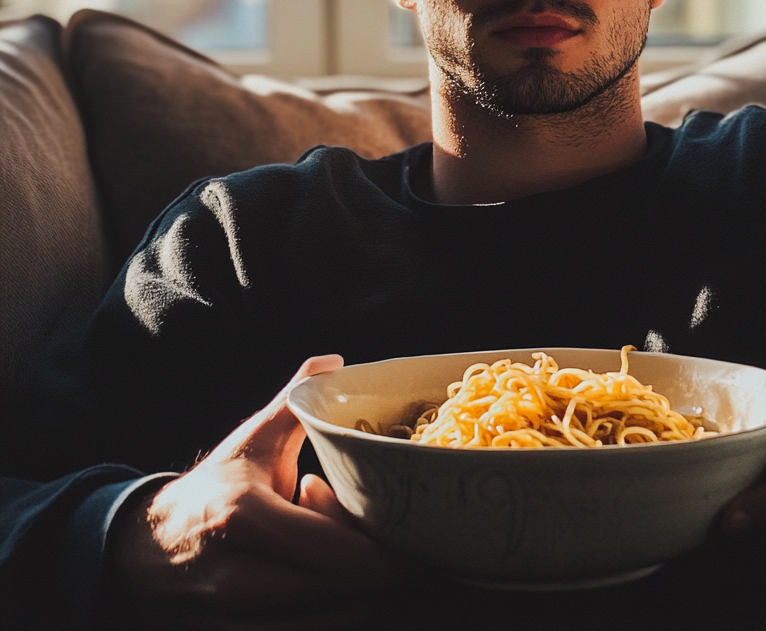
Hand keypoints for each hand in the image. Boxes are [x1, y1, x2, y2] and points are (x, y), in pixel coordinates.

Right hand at [109, 355, 406, 627]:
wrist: (143, 551)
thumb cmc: (212, 489)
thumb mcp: (253, 441)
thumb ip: (295, 400)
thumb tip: (334, 362)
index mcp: (247, 520)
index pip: (345, 556)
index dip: (394, 552)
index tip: (422, 531)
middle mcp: (243, 579)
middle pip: (350, 589)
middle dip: (378, 558)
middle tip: (378, 522)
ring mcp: (239, 620)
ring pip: (338, 613)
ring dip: (354, 579)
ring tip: (335, 536)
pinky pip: (315, 629)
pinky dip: (333, 601)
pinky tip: (318, 566)